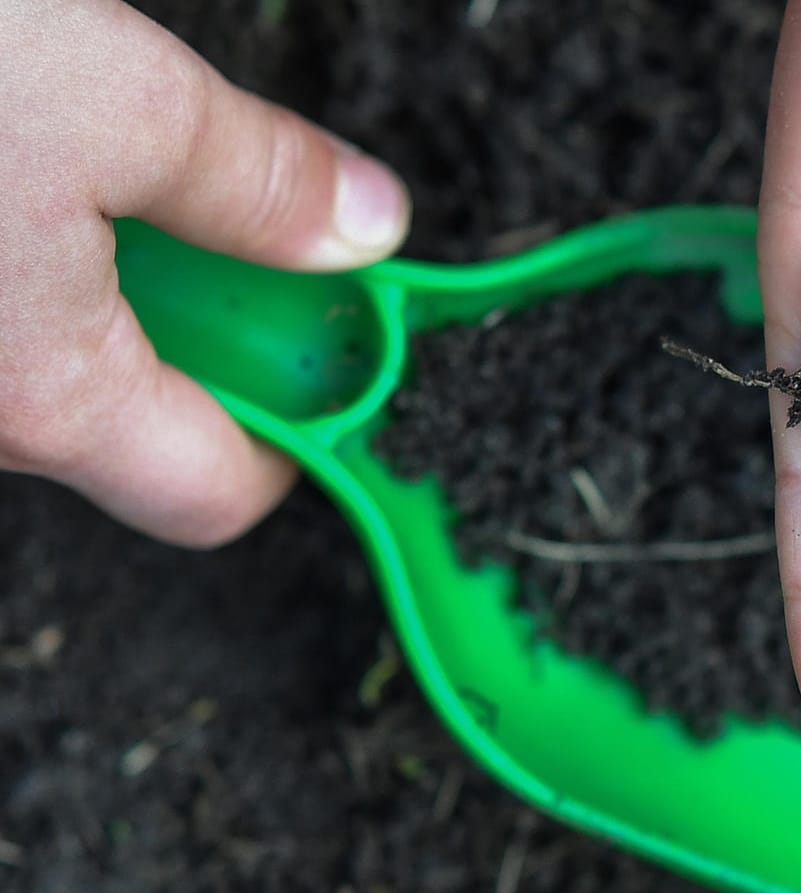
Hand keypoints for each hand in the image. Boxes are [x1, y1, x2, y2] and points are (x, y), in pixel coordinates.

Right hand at [0, 1, 409, 546]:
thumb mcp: (106, 92)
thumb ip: (250, 179)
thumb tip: (365, 223)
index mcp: (41, 397)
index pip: (218, 494)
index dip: (301, 432)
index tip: (338, 350)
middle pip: (130, 424)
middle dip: (202, 330)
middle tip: (221, 219)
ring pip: (44, 363)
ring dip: (100, 276)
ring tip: (79, 154)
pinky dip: (21, 250)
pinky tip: (7, 154)